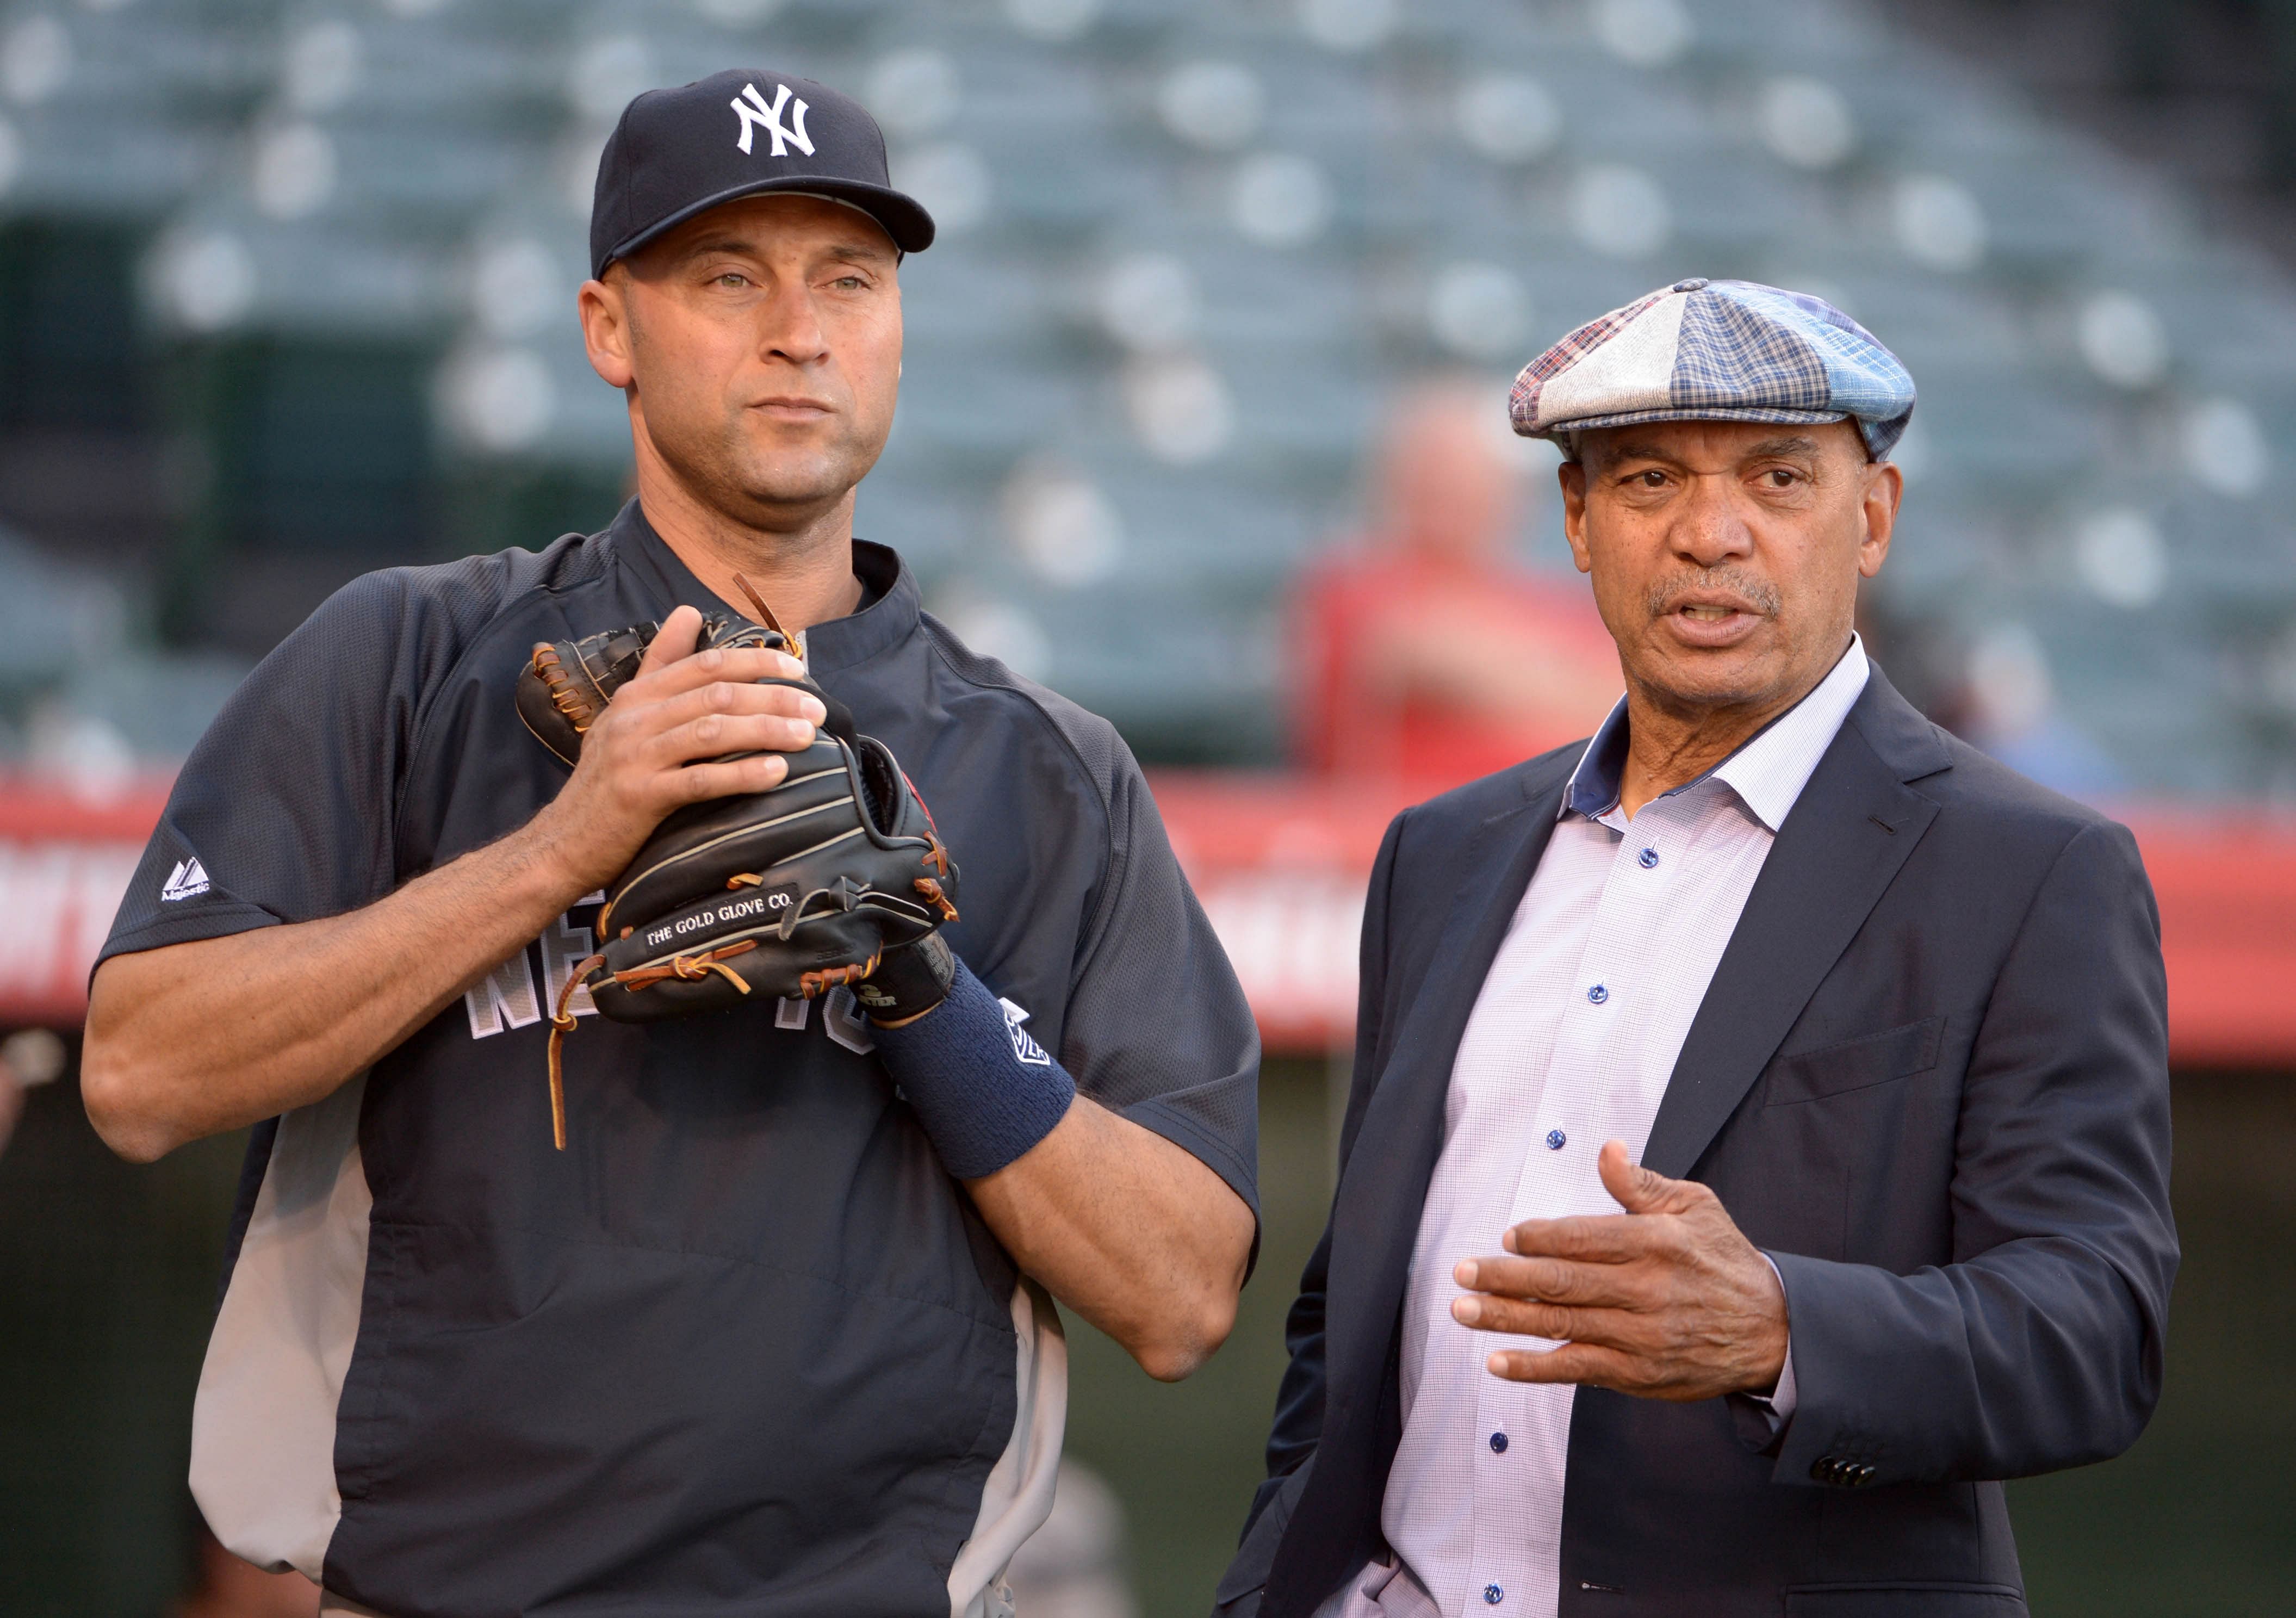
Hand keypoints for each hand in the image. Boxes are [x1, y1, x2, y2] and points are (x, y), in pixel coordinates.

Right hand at [523, 605, 824, 895]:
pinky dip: (742, 774)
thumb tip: (690, 612)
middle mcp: (635, 718)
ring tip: (807, 735)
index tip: (798, 668)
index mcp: (637, 695)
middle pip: (716, 694)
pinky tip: (777, 772)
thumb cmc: (607, 779)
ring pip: (712, 731)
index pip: (705, 664)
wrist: (564, 841)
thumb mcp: (627, 714)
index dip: (755, 662)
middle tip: (817, 708)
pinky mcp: (639, 797)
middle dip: (773, 697)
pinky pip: (700, 780)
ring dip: (767, 730)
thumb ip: (661, 665)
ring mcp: (635, 756)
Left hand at [1448, 1140, 1787, 1401]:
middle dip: (1505, 1277)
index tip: (1508, 1237)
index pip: (1584, 1237)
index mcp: (1656, 1242)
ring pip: (1562, 1325)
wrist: (1771, 1330)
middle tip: (1461, 1271)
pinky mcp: (1638, 1373)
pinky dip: (1534, 1368)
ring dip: (1506, 1319)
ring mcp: (1640, 1336)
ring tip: (1463, 1310)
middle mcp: (1646, 1289)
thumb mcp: (1695, 1206)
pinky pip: (1577, 1369)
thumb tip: (1605, 1150)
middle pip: (1563, 1282)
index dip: (1540, 1237)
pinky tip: (1497, 1361)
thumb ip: (1641, 1183)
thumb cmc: (1723, 1260)